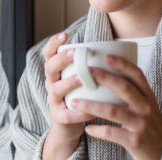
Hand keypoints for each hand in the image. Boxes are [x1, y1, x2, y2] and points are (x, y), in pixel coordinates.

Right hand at [41, 33, 95, 159]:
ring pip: (56, 89)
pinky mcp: (59, 118)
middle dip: (61, 59)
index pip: (49, 54)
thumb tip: (112, 47)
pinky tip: (91, 112)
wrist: (69, 127)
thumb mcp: (79, 80)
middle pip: (49, 68)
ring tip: (81, 78)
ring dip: (68, 82)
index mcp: (56, 72)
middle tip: (74, 53)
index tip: (64, 35)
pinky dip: (79, 113)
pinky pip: (67, 114)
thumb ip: (88, 66)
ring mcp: (54, 101)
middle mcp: (51, 84)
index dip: (53, 43)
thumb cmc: (80, 97)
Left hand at [71, 55, 161, 159]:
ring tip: (74, 102)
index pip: (137, 75)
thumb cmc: (148, 124)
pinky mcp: (135, 141)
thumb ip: (132, 90)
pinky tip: (87, 129)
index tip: (107, 56)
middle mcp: (146, 107)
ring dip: (92, 106)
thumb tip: (108, 69)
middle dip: (104, 78)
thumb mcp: (145, 105)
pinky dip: (98, 130)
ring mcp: (141, 124)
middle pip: (124, 88)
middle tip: (86, 71)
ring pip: (113, 111)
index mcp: (148, 96)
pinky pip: (112, 133)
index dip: (123, 64)